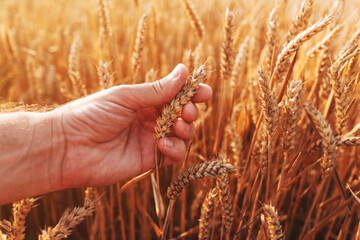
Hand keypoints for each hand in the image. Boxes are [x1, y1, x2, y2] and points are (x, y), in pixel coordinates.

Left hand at [52, 64, 211, 188]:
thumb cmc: (91, 114)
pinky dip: (175, 149)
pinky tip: (163, 144)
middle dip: (191, 111)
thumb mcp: (125, 96)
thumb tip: (184, 70)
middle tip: (186, 110)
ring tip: (176, 125)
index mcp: (144, 101)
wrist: (67, 146)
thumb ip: (157, 89)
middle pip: (184, 115)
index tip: (204, 91)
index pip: (176, 96)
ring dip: (187, 130)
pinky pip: (173, 155)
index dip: (192, 93)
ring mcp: (151, 140)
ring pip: (183, 136)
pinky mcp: (149, 161)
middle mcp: (150, 120)